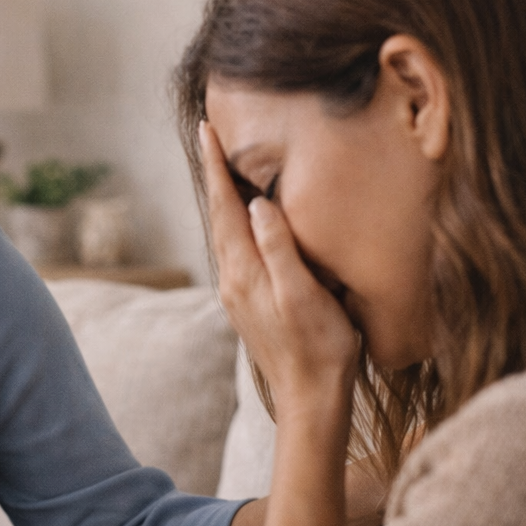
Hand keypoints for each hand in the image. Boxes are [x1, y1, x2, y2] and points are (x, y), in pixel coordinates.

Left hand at [198, 120, 360, 416]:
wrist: (311, 397)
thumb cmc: (319, 346)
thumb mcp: (304, 294)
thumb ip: (279, 248)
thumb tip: (256, 203)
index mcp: (244, 271)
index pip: (224, 206)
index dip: (216, 166)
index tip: (206, 129)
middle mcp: (232, 279)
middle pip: (217, 215)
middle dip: (213, 174)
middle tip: (209, 135)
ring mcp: (238, 292)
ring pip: (224, 232)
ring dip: (221, 197)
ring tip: (222, 166)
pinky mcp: (249, 302)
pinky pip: (235, 249)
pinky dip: (233, 222)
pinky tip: (242, 219)